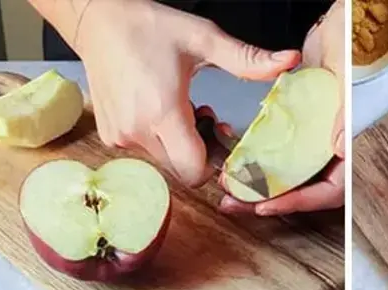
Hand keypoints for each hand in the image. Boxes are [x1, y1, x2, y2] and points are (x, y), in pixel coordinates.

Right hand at [73, 0, 299, 187]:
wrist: (96, 20)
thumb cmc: (147, 27)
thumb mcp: (203, 39)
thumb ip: (247, 59)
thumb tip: (290, 61)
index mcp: (163, 112)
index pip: (194, 171)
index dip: (214, 165)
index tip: (222, 137)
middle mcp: (138, 131)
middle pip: (183, 169)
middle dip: (201, 151)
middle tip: (205, 116)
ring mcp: (120, 136)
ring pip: (165, 161)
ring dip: (180, 144)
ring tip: (182, 109)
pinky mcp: (110, 135)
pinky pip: (145, 151)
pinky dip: (158, 138)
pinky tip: (159, 110)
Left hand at [219, 0, 344, 215]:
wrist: (343, 20)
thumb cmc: (352, 45)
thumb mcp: (348, 79)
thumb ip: (345, 117)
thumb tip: (338, 150)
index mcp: (349, 145)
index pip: (330, 190)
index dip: (300, 201)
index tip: (267, 203)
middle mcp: (332, 147)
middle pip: (304, 188)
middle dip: (269, 199)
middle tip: (235, 201)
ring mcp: (315, 137)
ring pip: (287, 173)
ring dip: (259, 182)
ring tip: (229, 186)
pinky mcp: (299, 124)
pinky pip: (279, 150)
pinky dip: (258, 158)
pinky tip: (236, 158)